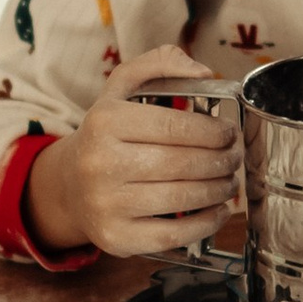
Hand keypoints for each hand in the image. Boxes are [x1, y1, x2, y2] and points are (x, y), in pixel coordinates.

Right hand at [23, 46, 239, 257]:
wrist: (68, 187)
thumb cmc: (106, 136)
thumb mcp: (121, 89)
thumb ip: (160, 64)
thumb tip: (203, 71)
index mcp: (105, 121)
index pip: (174, 126)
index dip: (212, 131)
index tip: (228, 133)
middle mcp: (100, 163)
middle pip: (182, 163)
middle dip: (221, 160)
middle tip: (233, 157)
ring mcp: (107, 204)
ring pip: (183, 198)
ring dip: (219, 190)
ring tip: (229, 181)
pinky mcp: (117, 237)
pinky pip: (174, 235)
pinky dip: (206, 223)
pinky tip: (218, 210)